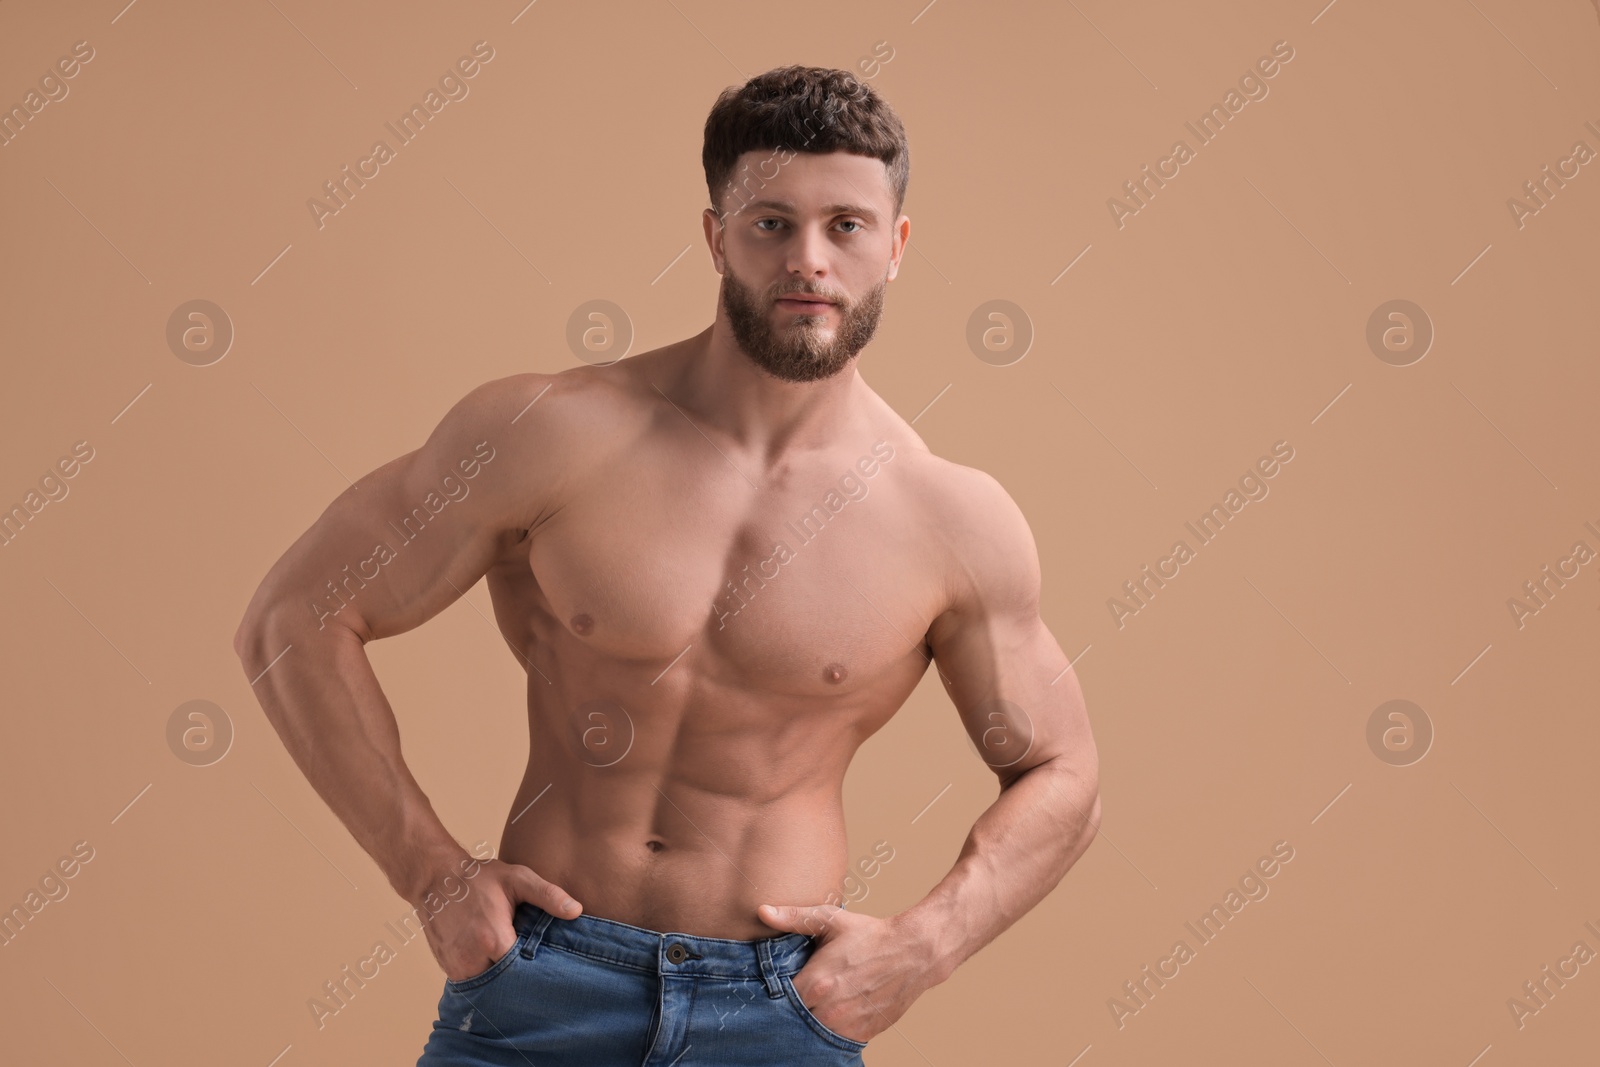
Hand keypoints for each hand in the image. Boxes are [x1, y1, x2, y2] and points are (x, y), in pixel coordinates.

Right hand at [416, 858, 582, 981]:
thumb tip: (576, 910)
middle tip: (532, 966)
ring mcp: (457, 966)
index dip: (536, 970)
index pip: (523, 973)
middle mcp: (472, 959)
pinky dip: (484, 974)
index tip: (546, 963)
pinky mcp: (447, 968)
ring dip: (501, 978)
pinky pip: (473, 981)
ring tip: (512, 962)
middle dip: (520, 977)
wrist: (436, 878)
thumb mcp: (518, 879)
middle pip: (506, 982)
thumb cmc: (479, 877)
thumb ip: (548, 895)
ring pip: (488, 986)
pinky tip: (493, 960)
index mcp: (494, 940)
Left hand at [756, 902, 937, 1044]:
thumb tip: (762, 911)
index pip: (780, 999)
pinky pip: (837, 1039)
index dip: (779, 992)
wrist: (914, 952)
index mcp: (817, 983)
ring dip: (815, 1019)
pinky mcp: (864, 1033)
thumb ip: (793, 918)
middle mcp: (830, 1009)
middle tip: (805, 990)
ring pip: (815, 1032)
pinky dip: (835, 1027)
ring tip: (823, 999)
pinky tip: (839, 1009)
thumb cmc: (870, 934)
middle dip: (797, 1006)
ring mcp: (848, 1024)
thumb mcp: (830, 920)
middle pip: (796, 1018)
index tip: (785, 982)